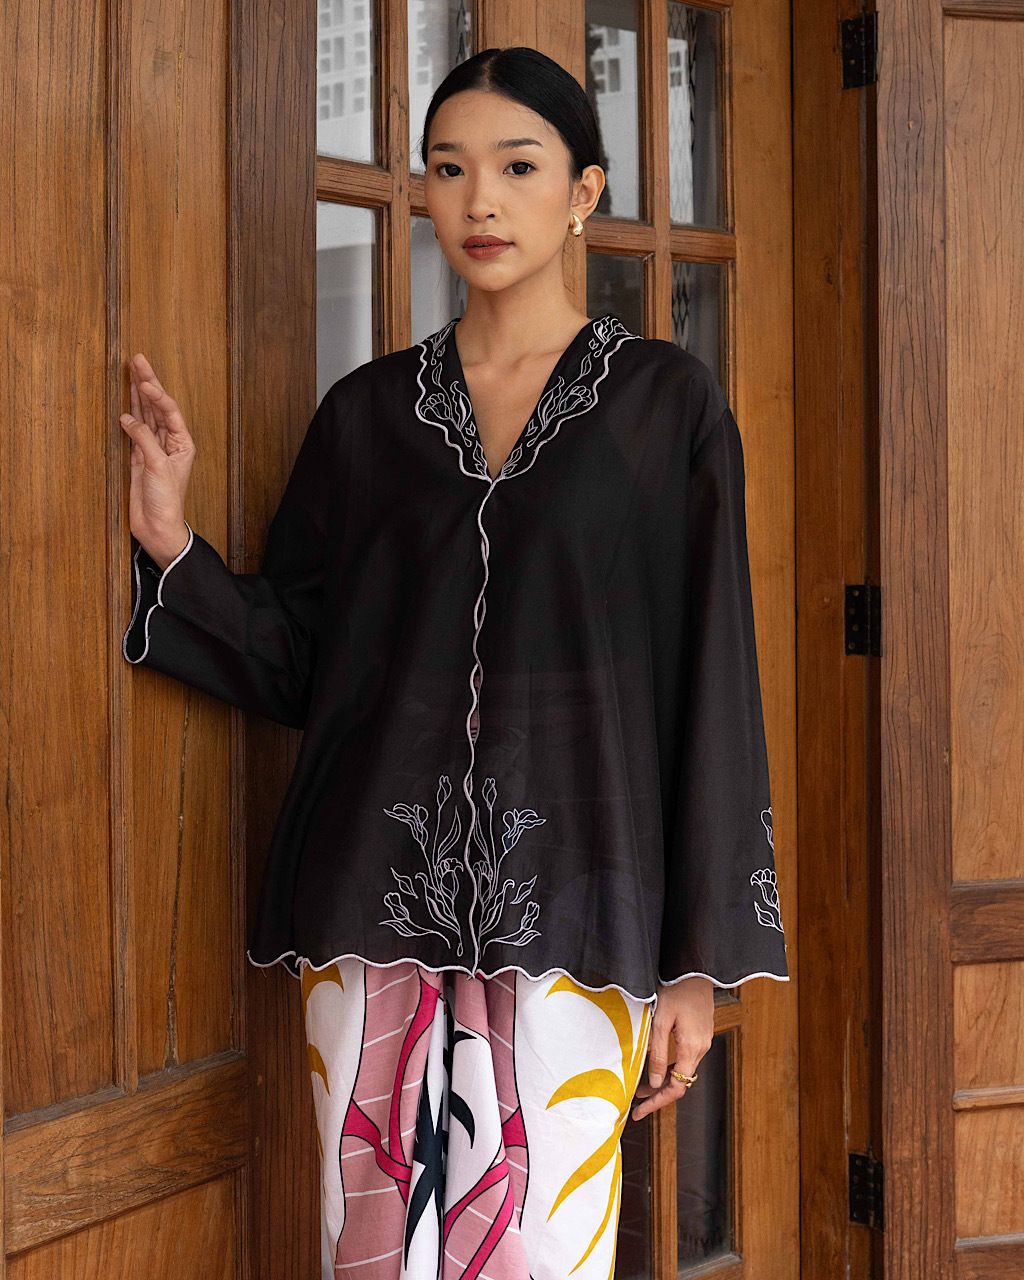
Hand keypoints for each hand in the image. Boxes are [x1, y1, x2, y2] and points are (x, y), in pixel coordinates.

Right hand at [119, 353, 195, 567]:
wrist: (157, 527)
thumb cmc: (166, 501)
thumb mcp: (157, 467)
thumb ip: (144, 440)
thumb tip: (128, 419)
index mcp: (183, 444)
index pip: (170, 412)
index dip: (157, 395)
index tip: (144, 382)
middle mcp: (170, 443)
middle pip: (157, 407)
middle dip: (148, 383)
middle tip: (138, 359)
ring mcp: (154, 448)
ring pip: (145, 414)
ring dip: (138, 393)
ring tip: (132, 370)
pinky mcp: (139, 457)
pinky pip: (135, 429)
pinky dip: (130, 414)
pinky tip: (126, 401)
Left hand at [631, 976, 713, 1120]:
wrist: (694, 969)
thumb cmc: (675, 989)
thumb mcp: (660, 1020)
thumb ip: (658, 1053)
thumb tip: (655, 1081)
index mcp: (692, 1047)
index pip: (676, 1087)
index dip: (657, 1102)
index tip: (639, 1111)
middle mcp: (701, 1048)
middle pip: (681, 1082)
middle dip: (658, 1095)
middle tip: (637, 1104)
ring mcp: (703, 1041)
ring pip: (684, 1072)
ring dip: (664, 1082)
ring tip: (642, 1088)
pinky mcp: (701, 1034)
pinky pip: (687, 1059)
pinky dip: (672, 1068)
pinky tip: (658, 1068)